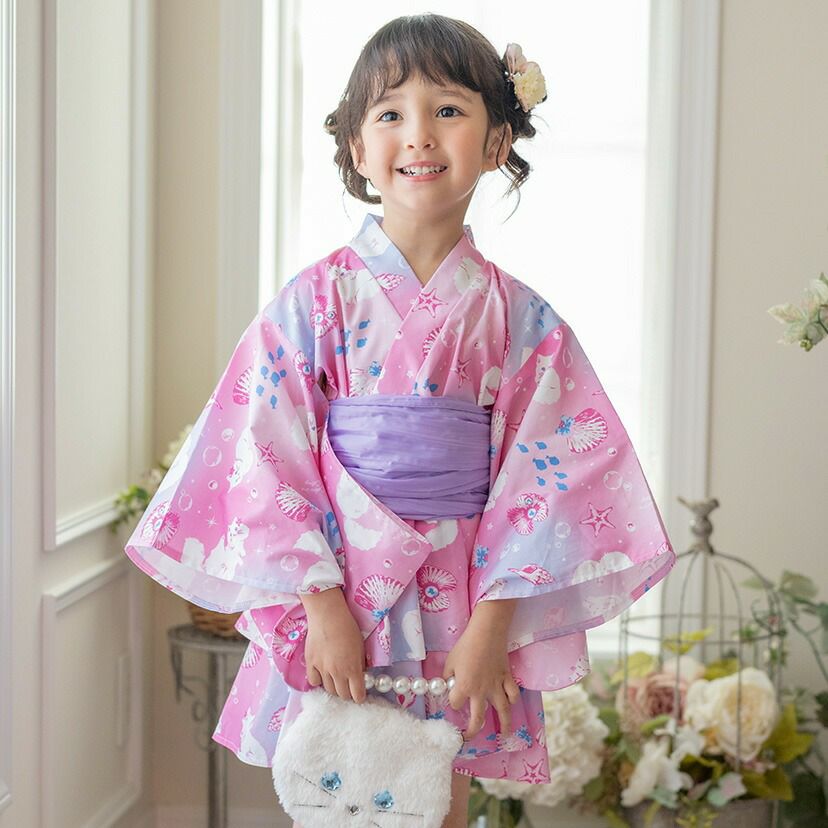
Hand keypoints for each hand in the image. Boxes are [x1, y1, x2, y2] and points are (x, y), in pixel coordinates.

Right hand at [302, 589, 366, 702]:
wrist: (328, 615)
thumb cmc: (348, 627)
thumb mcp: (361, 646)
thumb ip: (360, 664)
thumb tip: (360, 675)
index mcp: (352, 669)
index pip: (357, 695)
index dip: (359, 696)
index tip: (359, 694)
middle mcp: (337, 673)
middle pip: (342, 695)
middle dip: (347, 692)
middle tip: (348, 685)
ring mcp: (322, 669)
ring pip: (328, 690)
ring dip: (334, 686)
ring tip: (336, 678)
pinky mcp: (310, 664)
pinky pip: (314, 681)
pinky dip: (319, 680)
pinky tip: (322, 673)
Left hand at [443, 619, 520, 738]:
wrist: (487, 632)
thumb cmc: (466, 645)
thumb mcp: (450, 661)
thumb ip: (448, 676)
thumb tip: (447, 685)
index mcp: (465, 688)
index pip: (455, 704)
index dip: (452, 702)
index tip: (452, 699)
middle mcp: (481, 692)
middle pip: (478, 719)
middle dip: (473, 731)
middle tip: (470, 737)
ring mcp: (497, 686)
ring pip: (502, 711)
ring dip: (504, 725)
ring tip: (504, 735)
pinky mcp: (507, 678)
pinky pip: (512, 694)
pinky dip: (512, 700)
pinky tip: (510, 704)